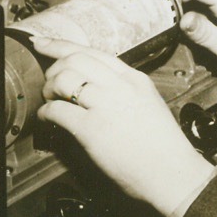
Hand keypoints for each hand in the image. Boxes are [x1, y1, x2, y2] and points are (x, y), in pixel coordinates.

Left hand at [36, 39, 214, 216]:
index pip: (94, 52)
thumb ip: (123, 91)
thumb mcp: (148, 104)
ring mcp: (106, 105)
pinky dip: (45, 113)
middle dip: (54, 69)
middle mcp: (120, 86)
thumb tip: (92, 89)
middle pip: (75, 59)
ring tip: (50, 101)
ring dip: (49, 89)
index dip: (62, 45)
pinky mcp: (92, 129)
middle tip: (49, 84)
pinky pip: (57, 110)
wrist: (173, 172)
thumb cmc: (162, 147)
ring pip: (64, 79)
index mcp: (135, 79)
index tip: (43, 43)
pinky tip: (47, 119)